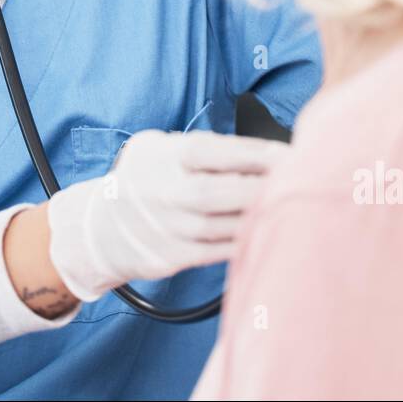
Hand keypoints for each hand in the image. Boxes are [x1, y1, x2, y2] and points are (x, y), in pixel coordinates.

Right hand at [46, 128, 287, 301]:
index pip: (216, 152)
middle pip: (225, 193)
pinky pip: (222, 251)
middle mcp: (166, 194)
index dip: (256, 153)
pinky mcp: (174, 258)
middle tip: (303, 180)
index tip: (291, 153)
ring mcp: (170, 230)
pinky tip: (267, 230)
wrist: (99, 227)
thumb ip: (198, 144)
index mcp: (166, 158)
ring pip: (227, 226)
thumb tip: (253, 151)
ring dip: (263, 216)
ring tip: (292, 206)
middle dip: (267, 187)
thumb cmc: (141, 177)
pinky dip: (248, 241)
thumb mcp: (157, 145)